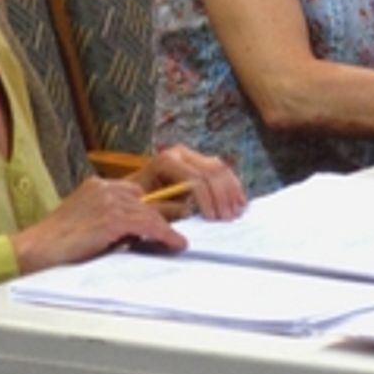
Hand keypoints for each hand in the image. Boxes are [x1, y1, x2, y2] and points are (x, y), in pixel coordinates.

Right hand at [12, 176, 188, 274]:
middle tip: (176, 233)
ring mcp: (107, 201)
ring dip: (166, 229)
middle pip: (146, 200)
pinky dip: (165, 234)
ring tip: (178, 243)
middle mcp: (104, 188)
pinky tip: (174, 243)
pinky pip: (149, 223)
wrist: (34, 251)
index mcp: (97, 186)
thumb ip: (113, 222)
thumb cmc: (58, 246)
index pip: (135, 192)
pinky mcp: (111, 218)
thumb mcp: (89, 225)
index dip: (153, 208)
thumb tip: (143, 233)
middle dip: (163, 216)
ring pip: (150, 212)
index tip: (168, 221)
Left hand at [131, 144, 245, 221]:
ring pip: (220, 169)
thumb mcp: (148, 210)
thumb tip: (189, 211)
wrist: (134, 195)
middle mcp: (180, 153)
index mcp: (166, 160)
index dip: (206, 199)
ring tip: (236, 213)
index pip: (195, 178)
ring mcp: (192, 156)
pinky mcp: (200, 163)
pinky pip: (223, 172)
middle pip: (211, 171)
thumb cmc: (139, 205)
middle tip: (228, 219)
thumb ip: (167, 210)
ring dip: (231, 192)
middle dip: (221, 197)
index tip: (212, 220)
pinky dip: (233, 187)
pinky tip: (239, 203)